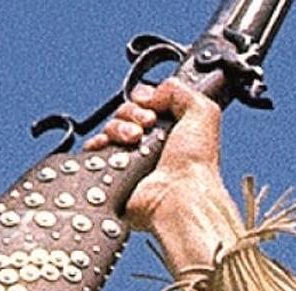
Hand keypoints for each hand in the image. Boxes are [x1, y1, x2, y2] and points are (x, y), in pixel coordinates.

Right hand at [85, 78, 236, 273]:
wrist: (178, 196)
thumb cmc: (195, 166)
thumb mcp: (203, 112)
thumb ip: (181, 90)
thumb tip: (152, 91)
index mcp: (171, 132)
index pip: (144, 104)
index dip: (144, 100)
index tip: (151, 107)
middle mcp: (150, 146)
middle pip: (123, 114)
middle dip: (130, 114)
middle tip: (145, 127)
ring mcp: (129, 160)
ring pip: (107, 129)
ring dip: (116, 129)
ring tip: (134, 142)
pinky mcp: (111, 174)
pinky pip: (93, 151)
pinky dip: (98, 144)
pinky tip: (111, 148)